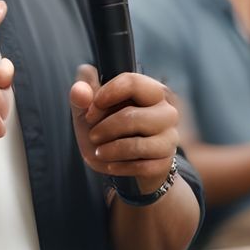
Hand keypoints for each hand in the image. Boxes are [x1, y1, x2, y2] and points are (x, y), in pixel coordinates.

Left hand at [69, 65, 179, 193]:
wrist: (116, 159)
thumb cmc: (105, 126)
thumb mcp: (87, 108)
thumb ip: (80, 94)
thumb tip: (80, 91)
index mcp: (151, 90)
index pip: (132, 83)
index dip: (106, 95)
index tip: (91, 109)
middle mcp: (167, 112)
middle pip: (132, 117)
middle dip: (105, 128)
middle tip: (93, 135)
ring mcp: (169, 138)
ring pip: (138, 146)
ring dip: (111, 150)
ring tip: (99, 152)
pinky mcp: (165, 162)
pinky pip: (142, 167)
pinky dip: (120, 167)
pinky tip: (111, 164)